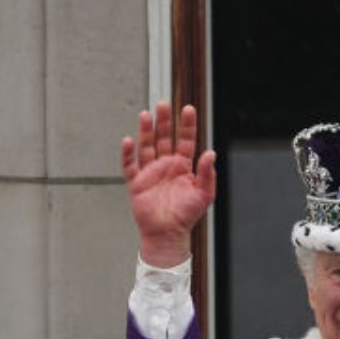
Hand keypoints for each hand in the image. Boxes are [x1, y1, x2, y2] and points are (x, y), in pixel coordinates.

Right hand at [122, 102, 216, 266]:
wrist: (168, 234)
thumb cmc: (186, 215)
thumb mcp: (204, 194)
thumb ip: (207, 173)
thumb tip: (210, 153)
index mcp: (183, 166)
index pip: (186, 140)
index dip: (187, 125)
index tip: (188, 109)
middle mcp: (166, 165)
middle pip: (164, 138)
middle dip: (164, 121)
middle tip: (163, 104)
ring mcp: (150, 171)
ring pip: (147, 146)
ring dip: (146, 131)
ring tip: (146, 114)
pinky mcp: (136, 181)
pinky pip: (130, 164)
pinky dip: (128, 153)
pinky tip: (129, 141)